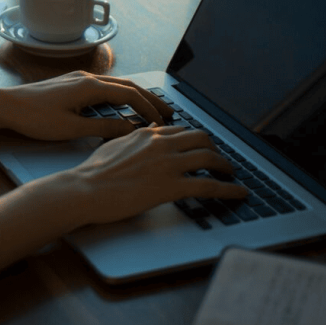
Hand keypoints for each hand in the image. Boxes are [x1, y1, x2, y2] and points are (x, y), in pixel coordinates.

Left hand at [0, 71, 174, 141]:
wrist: (6, 105)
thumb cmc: (34, 118)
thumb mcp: (71, 128)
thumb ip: (103, 129)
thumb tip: (130, 129)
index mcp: (90, 86)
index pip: (130, 95)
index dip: (149, 109)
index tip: (163, 123)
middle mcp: (87, 78)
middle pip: (128, 86)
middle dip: (150, 99)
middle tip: (169, 112)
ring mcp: (78, 79)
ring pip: (116, 85)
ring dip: (136, 96)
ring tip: (150, 110)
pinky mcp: (70, 84)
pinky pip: (103, 87)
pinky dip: (120, 96)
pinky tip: (122, 106)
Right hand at [63, 125, 247, 225]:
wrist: (86, 189)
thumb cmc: (93, 172)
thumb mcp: (114, 145)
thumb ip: (134, 138)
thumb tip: (148, 131)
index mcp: (147, 135)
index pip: (181, 131)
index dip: (195, 140)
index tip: (201, 147)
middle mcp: (161, 144)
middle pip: (201, 138)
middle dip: (215, 148)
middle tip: (219, 160)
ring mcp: (168, 164)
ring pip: (210, 158)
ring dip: (226, 167)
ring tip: (232, 175)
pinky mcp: (172, 186)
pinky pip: (210, 186)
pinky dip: (229, 189)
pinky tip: (239, 193)